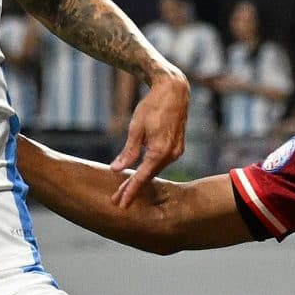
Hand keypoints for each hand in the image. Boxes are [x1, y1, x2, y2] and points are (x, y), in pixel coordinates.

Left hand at [110, 68, 188, 205]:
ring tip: (125, 188)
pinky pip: (161, 162)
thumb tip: (116, 170)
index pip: (142, 177)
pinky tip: (140, 173)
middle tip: (116, 200)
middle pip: (148, 176)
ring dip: (141, 179)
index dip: (129, 191)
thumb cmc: (152, 106)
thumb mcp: (135, 129)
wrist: (174, 91)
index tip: (120, 203)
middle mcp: (171, 155)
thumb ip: (128, 152)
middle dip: (132, 188)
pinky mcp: (178, 148)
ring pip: (155, 170)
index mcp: (160, 151)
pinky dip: (150, 169)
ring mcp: (177, 152)